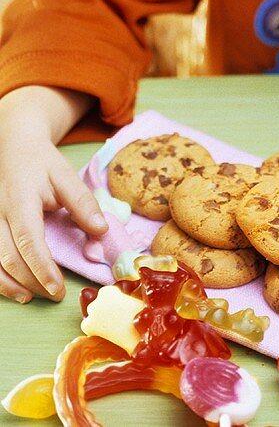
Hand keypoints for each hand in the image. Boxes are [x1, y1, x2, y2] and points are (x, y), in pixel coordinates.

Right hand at [0, 87, 106, 302]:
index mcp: (21, 201)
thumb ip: (83, 203)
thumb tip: (102, 231)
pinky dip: (0, 278)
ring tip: (35, 297)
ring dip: (12, 285)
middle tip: (55, 296)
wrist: (13, 146)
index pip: (29, 242)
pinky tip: (17, 288)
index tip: (59, 289)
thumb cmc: (41, 163)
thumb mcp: (66, 175)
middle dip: (32, 282)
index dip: (43, 269)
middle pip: (10, 258)